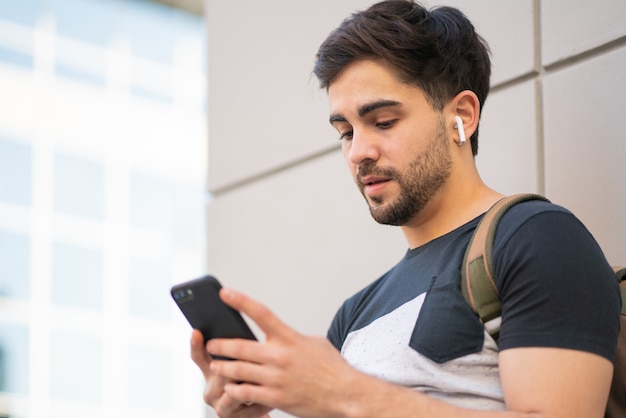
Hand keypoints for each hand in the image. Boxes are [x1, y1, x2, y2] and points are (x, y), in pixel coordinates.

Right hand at [190, 329, 271, 417]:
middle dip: (235, 365)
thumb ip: (238, 354)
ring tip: (264, 376)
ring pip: (233, 391)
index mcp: (209, 374)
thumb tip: (245, 336)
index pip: (199, 357)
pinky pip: (251, 404)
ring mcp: (222, 407)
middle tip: (251, 357)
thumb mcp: (239, 368)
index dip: (196, 345)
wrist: (258, 411)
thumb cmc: (251, 384)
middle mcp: (211, 392)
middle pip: (219, 372)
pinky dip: (264, 398)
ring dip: (250, 383)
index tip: (197, 332)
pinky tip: (274, 392)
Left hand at [206, 288, 361, 417]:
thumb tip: (276, 334)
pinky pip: (246, 393)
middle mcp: (280, 356)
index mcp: (289, 338)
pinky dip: (235, 389)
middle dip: (220, 345)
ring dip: (222, 367)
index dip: (240, 301)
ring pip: (238, 370)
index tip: (224, 293)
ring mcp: (276, 378)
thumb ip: (290, 337)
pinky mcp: (276, 398)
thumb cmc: (331, 367)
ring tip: (215, 366)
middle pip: (240, 346)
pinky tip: (230, 388)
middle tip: (211, 344)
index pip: (260, 313)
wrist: (345, 394)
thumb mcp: (313, 342)